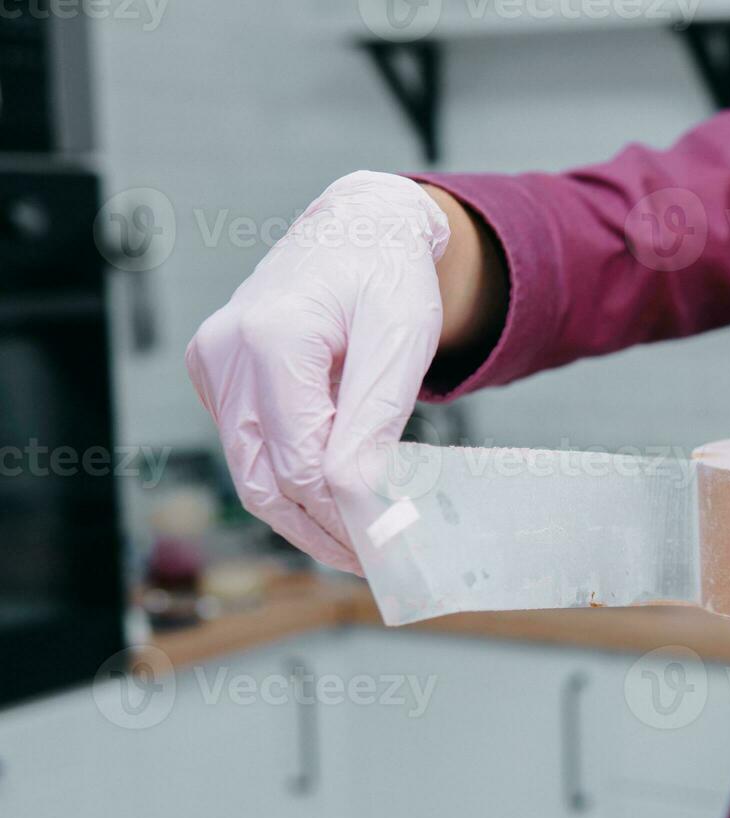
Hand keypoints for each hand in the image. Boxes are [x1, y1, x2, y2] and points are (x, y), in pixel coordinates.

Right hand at [185, 172, 450, 572]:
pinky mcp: (218, 376)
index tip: (390, 548)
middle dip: (320, 531)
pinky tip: (337, 501)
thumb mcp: (402, 339)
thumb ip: (377, 417)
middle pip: (263, 478)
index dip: (343, 514)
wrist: (361, 228)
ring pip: (251, 471)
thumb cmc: (387, 274)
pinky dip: (291, 481)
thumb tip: (359, 495)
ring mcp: (213, 364)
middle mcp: (226, 352)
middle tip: (374, 563)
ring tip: (360, 545)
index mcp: (270, 336)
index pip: (300, 461)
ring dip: (303, 517)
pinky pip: (251, 447)